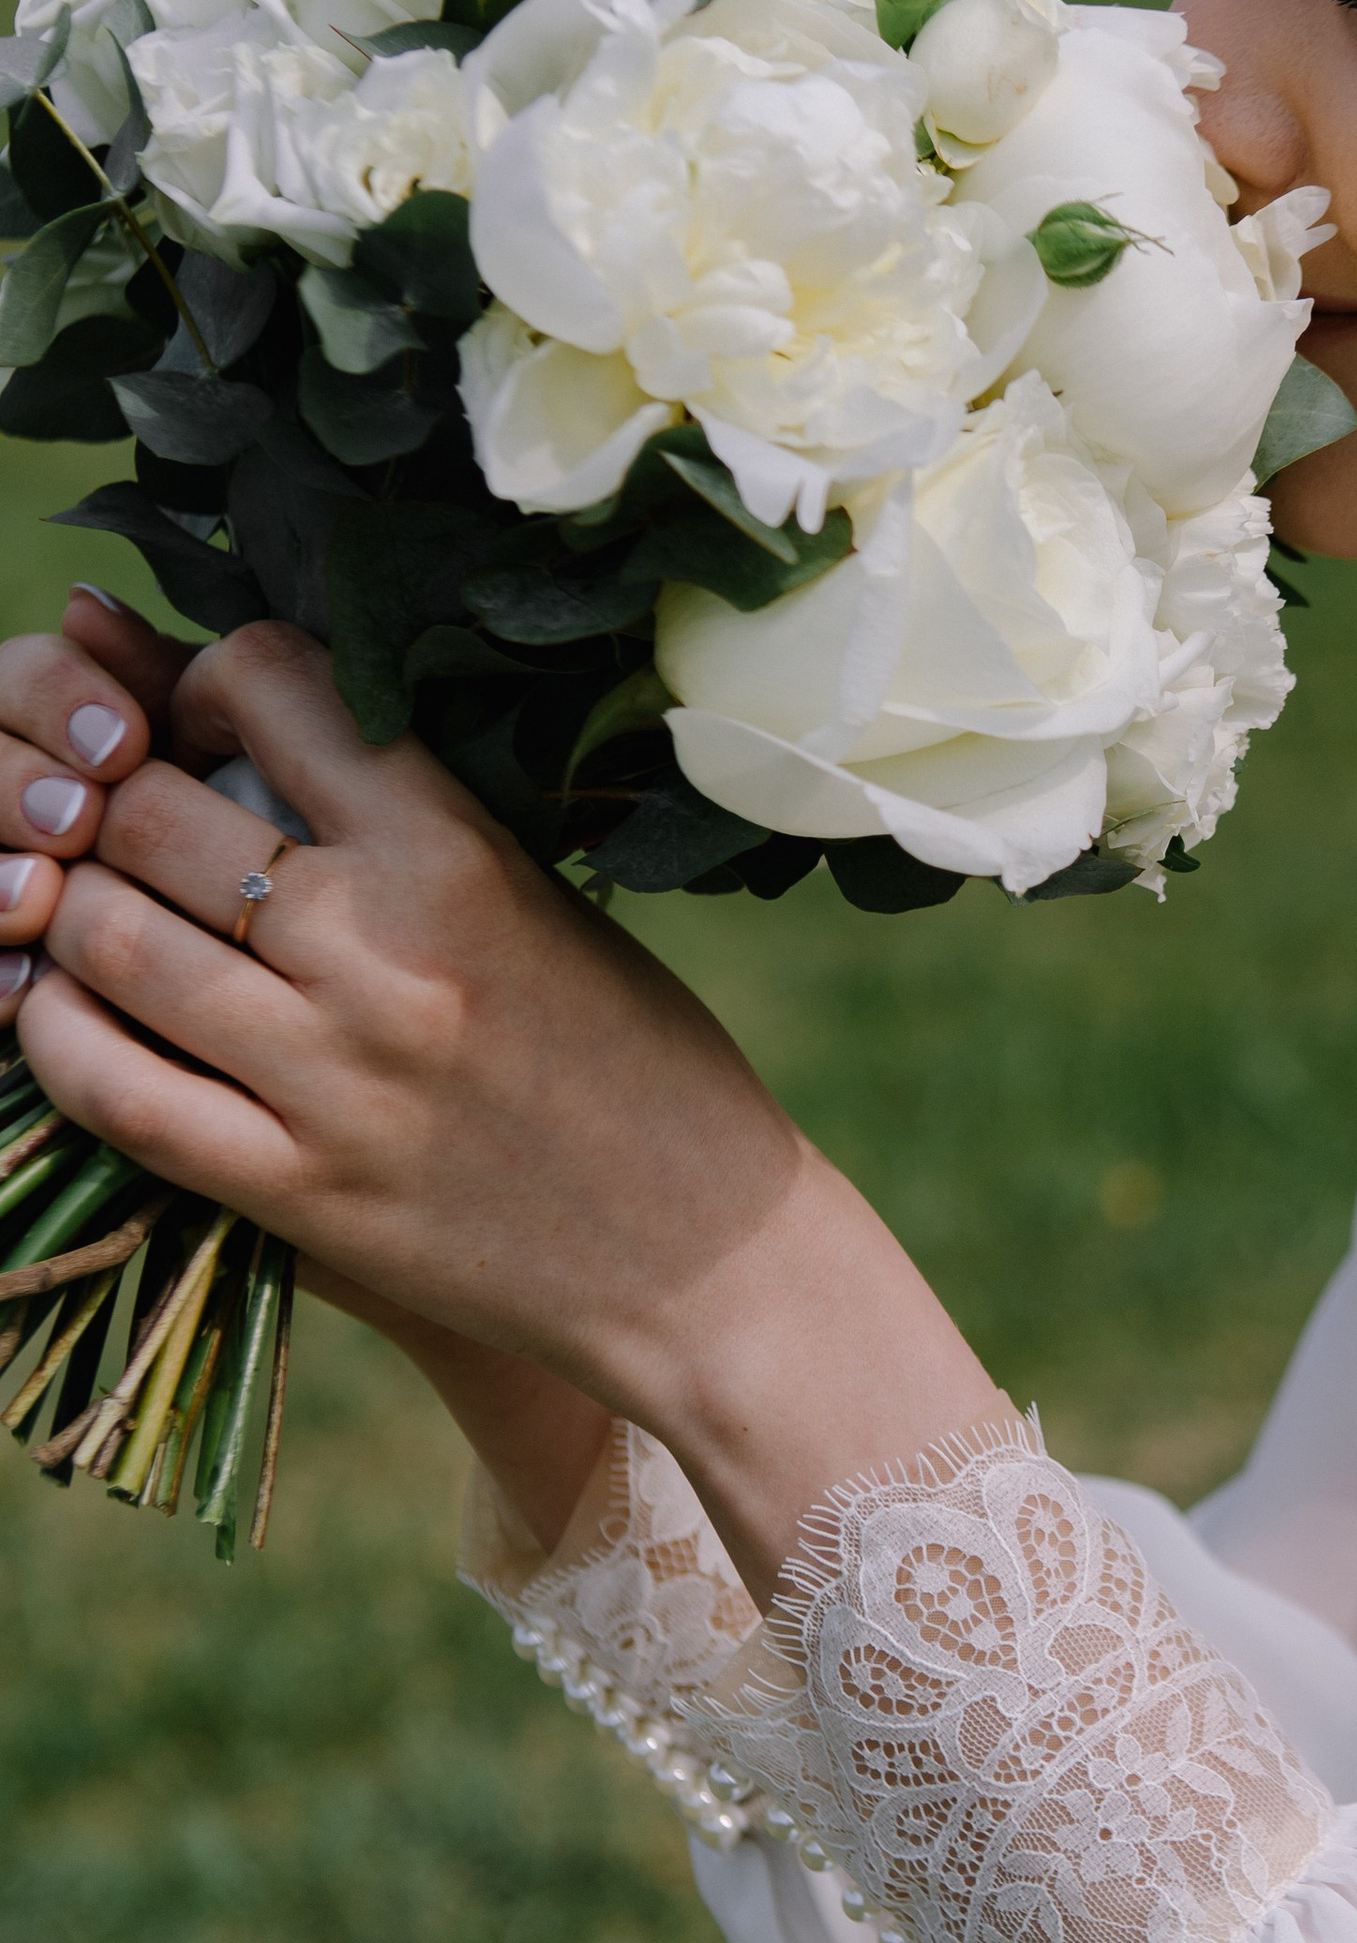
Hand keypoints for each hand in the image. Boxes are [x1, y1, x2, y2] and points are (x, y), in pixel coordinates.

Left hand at [2, 601, 1001, 1590]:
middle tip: (124, 820)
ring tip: (87, 906)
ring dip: (71, 907)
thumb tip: (243, 711)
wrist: (705, 1261)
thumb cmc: (641, 1061)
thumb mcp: (548, 902)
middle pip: (152, 812)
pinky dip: (57, 1034)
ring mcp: (332, 1081)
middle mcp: (384, 956)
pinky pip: (114, 1092)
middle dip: (113, 795)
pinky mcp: (297, 1194)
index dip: (210, 681)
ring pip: (109, 940)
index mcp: (462, 857)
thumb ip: (403, 821)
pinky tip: (64, 1009)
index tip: (213, 721)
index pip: (273, 687)